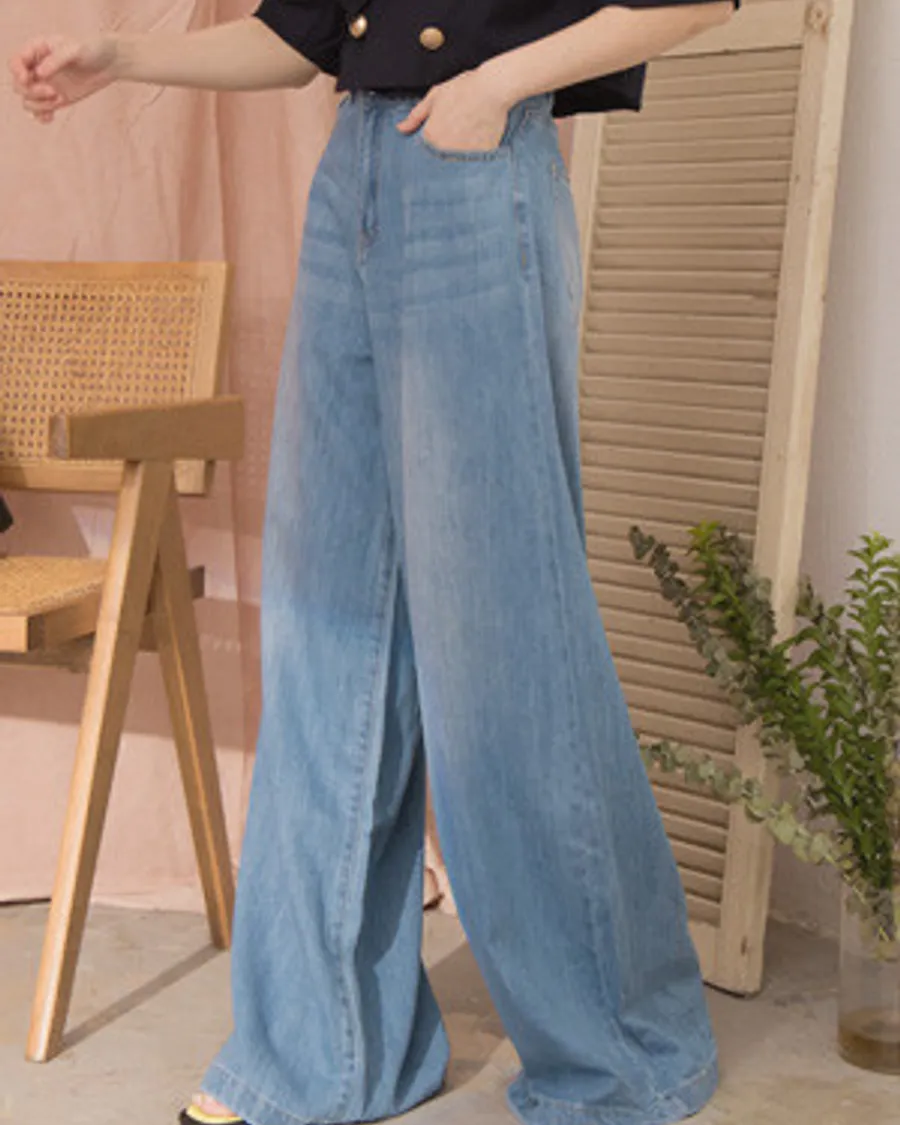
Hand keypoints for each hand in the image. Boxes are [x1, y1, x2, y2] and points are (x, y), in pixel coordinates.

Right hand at [9, 35, 118, 123]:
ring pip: (27, 101)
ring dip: (39, 105)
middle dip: (32, 91)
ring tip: (59, 99)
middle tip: (53, 92)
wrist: (108, 64)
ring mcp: (44, 85)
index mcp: (36, 51)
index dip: (17, 72)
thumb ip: (56, 59)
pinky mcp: (55, 99)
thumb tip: (40, 73)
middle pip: (19, 85)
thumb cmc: (90, 50)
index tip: (27, 79)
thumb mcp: (74, 50)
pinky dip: (41, 117)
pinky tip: (51, 118)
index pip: (16, 62)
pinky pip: (39, 112)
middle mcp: (36, 69)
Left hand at [397, 67, 512, 153]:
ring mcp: (463, 155)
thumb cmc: (464, 89)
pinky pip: (474, 159)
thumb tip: (401, 129)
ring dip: (459, 151)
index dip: (432, 141)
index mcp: (431, 137)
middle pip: (441, 157)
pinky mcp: (481, 157)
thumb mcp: (435, 97)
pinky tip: (479, 135)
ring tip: (469, 129)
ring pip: (457, 159)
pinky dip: (475, 152)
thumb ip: (416, 116)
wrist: (493, 88)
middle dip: (446, 147)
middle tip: (458, 128)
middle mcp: (445, 150)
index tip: (442, 132)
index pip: (425, 150)